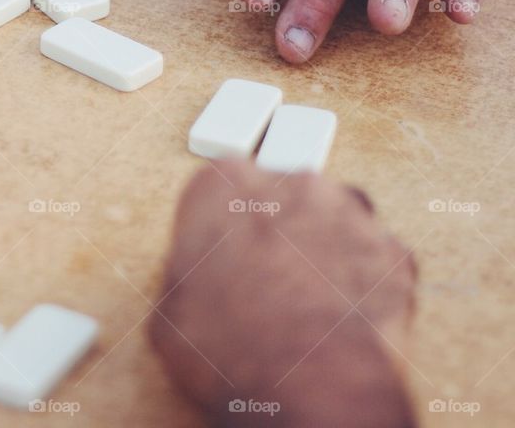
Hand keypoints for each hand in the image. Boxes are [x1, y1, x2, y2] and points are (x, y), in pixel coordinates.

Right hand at [151, 162, 416, 426]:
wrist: (309, 385)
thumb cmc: (235, 346)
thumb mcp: (172, 311)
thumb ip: (187, 274)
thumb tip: (195, 287)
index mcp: (224, 183)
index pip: (219, 184)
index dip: (219, 225)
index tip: (220, 252)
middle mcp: (290, 183)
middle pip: (281, 196)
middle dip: (276, 230)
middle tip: (263, 279)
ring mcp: (349, 213)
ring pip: (333, 220)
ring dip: (322, 249)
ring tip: (305, 301)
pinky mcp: (394, 251)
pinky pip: (375, 259)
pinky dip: (364, 281)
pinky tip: (342, 314)